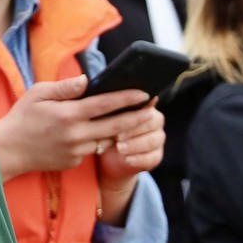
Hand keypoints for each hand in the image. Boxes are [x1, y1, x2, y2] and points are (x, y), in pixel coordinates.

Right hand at [0, 79, 154, 178]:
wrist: (9, 150)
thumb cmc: (23, 117)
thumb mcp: (38, 94)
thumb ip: (65, 87)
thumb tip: (87, 80)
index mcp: (68, 115)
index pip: (106, 105)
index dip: (127, 98)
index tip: (144, 93)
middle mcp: (76, 135)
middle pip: (116, 127)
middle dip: (137, 117)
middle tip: (152, 110)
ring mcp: (76, 151)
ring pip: (106, 140)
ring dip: (120, 131)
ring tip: (133, 120)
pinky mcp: (74, 162)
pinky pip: (92, 150)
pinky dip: (97, 140)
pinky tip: (98, 132)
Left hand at [95, 103, 164, 223]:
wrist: (109, 155)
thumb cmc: (103, 127)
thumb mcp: (101, 114)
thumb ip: (100, 101)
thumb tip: (84, 83)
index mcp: (144, 105)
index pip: (145, 105)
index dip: (132, 113)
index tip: (115, 119)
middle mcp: (155, 120)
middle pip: (151, 122)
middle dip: (133, 130)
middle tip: (116, 137)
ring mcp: (157, 138)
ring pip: (152, 141)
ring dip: (135, 145)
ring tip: (119, 148)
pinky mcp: (156, 155)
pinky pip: (152, 158)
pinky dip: (139, 159)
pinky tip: (127, 159)